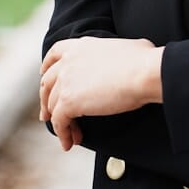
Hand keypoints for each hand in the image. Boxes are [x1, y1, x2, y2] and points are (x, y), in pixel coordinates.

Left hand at [40, 37, 163, 151]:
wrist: (144, 72)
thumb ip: (120, 53)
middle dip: (46, 100)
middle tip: (47, 114)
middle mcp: (69, 61)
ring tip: (69, 135)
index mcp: (82, 46)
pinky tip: (70, 143)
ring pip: (52, 105)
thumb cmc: (146, 60)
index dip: (46, 66)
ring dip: (59, 122)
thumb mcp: (130, 47)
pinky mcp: (68, 101)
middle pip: (48, 83)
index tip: (43, 75)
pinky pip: (59, 122)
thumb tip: (138, 54)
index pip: (55, 53)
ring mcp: (66, 81)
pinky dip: (63, 134)